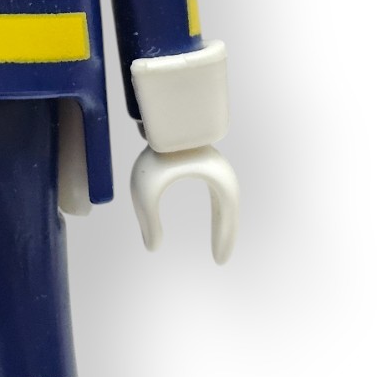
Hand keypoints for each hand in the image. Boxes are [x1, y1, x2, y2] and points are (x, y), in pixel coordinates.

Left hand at [129, 144, 238, 263]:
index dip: (225, 239)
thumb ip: (148, 220)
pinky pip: (215, 190)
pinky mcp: (204, 160)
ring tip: (218, 242)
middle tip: (220, 259)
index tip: (219, 261)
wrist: (160, 114)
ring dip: (223, 221)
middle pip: (230, 210)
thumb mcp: (146, 190)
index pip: (228, 216)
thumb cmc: (153, 150)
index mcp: (217, 178)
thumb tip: (152, 247)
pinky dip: (216, 208)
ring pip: (225, 200)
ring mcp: (213, 164)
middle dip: (226, 234)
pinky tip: (211, 218)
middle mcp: (219, 171)